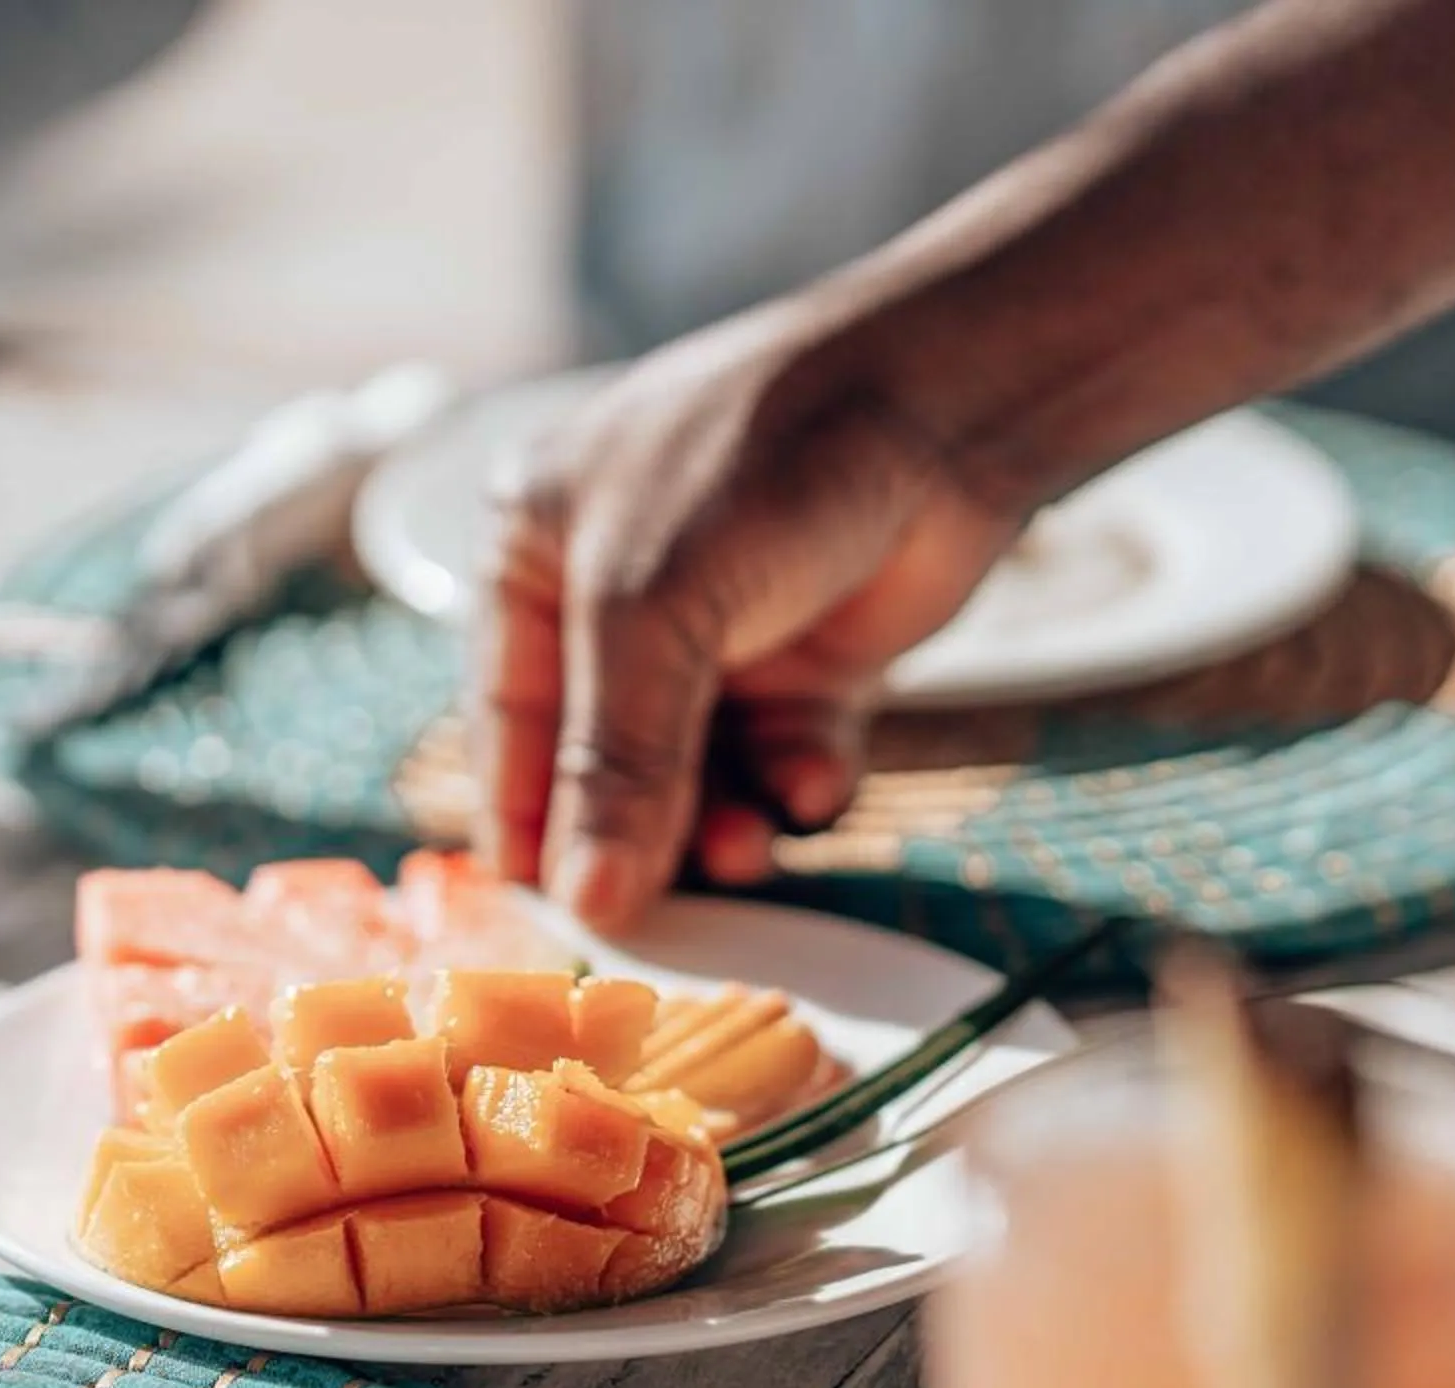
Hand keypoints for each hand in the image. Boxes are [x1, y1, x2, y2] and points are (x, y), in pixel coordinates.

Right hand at [475, 303, 1023, 930]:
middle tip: (663, 909)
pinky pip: (779, 762)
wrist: (946, 405)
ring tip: (751, 850)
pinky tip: (815, 780)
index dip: (527, 820)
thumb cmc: (762, 466)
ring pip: (697, 778)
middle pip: (604, 763)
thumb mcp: (654, 611)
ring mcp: (717, 634)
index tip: (551, 916)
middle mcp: (616, 597)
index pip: (508, 719)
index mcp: (534, 552)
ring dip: (721, 826)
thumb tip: (584, 901)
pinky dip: (795, 785)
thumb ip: (616, 762)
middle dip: (638, 834)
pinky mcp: (805, 664)